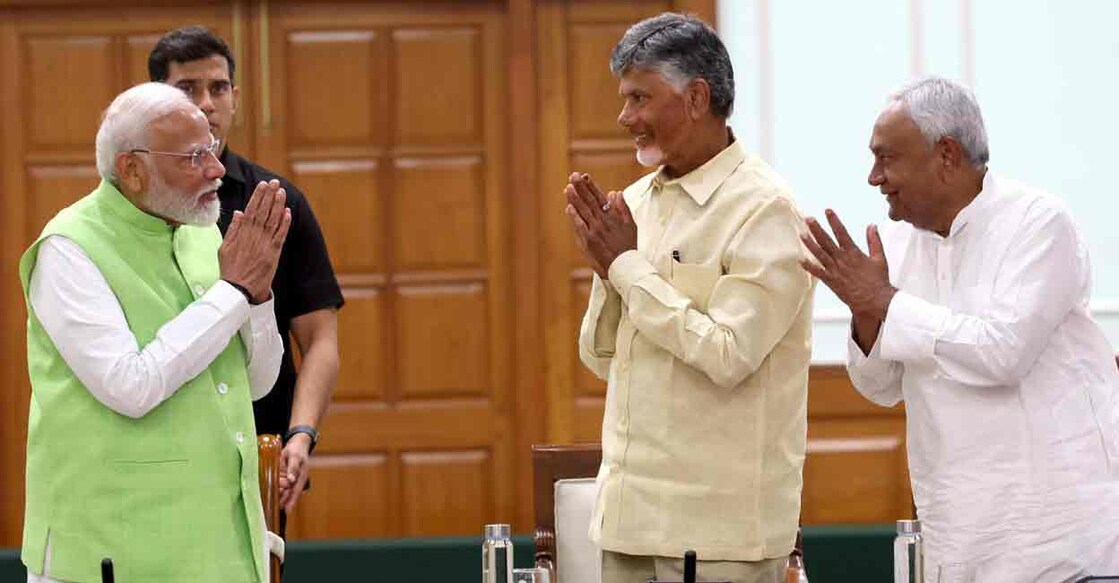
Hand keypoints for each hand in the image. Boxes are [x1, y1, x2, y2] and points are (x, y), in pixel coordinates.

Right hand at [219, 180, 290, 301]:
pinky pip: (280, 235)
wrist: (238, 288)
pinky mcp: (273, 253)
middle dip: (270, 195)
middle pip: (263, 211)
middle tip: (275, 182)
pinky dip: (284, 223)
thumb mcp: (225, 247)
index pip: (252, 209)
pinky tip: (288, 212)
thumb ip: (233, 229)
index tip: (263, 185)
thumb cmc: (230, 269)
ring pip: (273, 220)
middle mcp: (254, 235)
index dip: (258, 196)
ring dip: (278, 205)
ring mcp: (264, 243)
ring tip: (281, 192)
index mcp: (242, 232)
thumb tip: (239, 212)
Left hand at [278, 433, 311, 513]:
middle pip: (288, 494)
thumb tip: (292, 480)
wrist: (296, 444)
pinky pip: (277, 485)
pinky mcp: (282, 477)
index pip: (296, 492)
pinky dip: (273, 490)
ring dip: (277, 497)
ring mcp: (288, 480)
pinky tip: (267, 496)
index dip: (291, 502)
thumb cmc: (297, 450)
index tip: (286, 511)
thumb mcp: (295, 457)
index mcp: (301, 477)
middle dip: (282, 501)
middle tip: (274, 508)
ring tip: (270, 505)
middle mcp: (295, 481)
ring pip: (282, 491)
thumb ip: (293, 468)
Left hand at [564, 172, 636, 277]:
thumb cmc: (629, 247)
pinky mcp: (589, 241)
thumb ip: (623, 208)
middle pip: (590, 201)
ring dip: (575, 198)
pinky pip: (580, 226)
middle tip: (573, 176)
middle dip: (581, 187)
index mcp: (613, 216)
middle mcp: (604, 221)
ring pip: (584, 211)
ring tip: (568, 187)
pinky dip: (575, 216)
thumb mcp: (631, 225)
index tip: (585, 176)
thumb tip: (614, 192)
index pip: (600, 197)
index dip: (591, 186)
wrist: (625, 267)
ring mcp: (596, 230)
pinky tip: (569, 207)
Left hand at [800, 209, 896, 348]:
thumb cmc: (878, 280)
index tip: (827, 211)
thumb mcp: (879, 257)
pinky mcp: (831, 281)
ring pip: (820, 254)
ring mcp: (835, 270)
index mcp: (854, 252)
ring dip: (810, 244)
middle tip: (808, 219)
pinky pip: (818, 272)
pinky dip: (809, 266)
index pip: (841, 232)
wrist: (874, 300)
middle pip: (826, 241)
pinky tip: (801, 260)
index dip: (834, 220)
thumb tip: (872, 225)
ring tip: (801, 234)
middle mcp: (842, 260)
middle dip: (816, 228)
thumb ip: (874, 240)